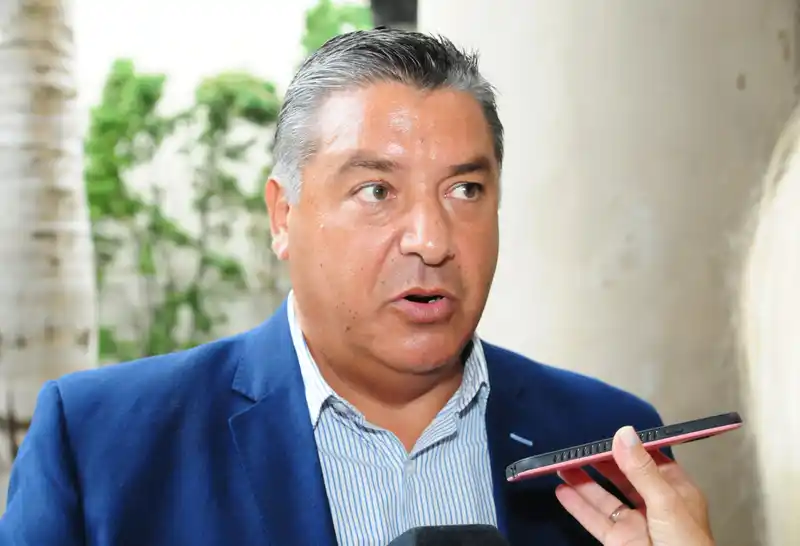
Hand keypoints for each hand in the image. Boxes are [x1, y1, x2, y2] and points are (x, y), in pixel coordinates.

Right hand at [554, 426, 714, 545]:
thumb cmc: (685, 545)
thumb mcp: (666, 502)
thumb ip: (641, 470)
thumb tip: (623, 433)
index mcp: (676, 492)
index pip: (651, 461)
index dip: (630, 447)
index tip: (609, 433)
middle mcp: (655, 506)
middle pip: (623, 477)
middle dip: (602, 462)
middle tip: (579, 448)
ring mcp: (635, 525)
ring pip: (605, 498)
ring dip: (584, 481)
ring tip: (562, 464)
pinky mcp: (619, 542)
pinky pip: (595, 520)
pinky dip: (577, 506)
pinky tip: (562, 492)